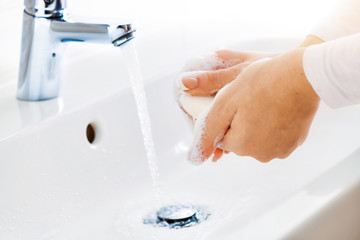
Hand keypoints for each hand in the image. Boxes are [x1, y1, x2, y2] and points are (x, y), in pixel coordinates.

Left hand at [188, 48, 319, 162]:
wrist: (304, 75)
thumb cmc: (263, 82)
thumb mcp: (226, 101)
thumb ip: (208, 129)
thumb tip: (196, 156)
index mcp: (241, 145)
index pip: (220, 137)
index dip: (223, 118)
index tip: (232, 101)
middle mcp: (261, 154)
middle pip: (238, 139)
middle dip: (239, 122)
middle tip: (248, 99)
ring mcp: (281, 150)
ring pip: (257, 138)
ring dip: (256, 123)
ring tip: (263, 101)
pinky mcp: (295, 142)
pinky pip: (275, 137)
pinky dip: (272, 125)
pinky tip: (276, 108)